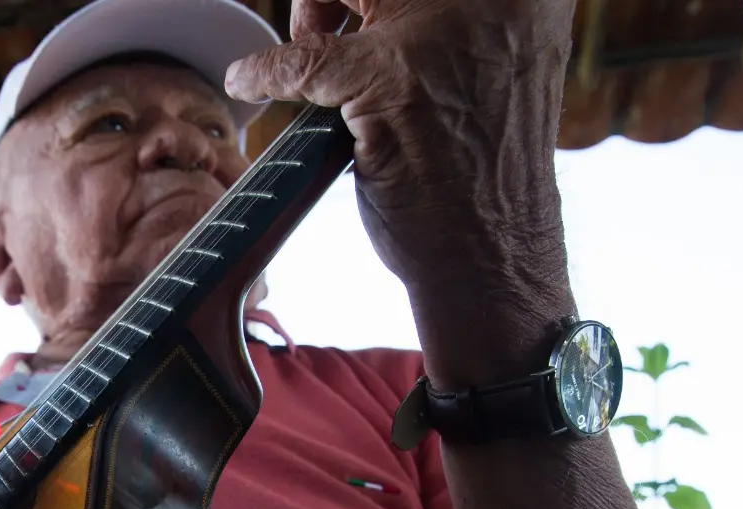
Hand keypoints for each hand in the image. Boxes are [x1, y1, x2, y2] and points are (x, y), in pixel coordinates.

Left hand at [226, 0, 578, 386]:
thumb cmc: (490, 171)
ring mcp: (439, 35)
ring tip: (297, 43)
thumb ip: (447, 24)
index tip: (353, 5)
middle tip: (316, 21)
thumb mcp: (490, 67)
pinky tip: (248, 81)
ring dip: (308, 14)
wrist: (494, 251)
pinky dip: (266, 71)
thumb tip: (370, 9)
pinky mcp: (388, 83)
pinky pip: (304, 60)